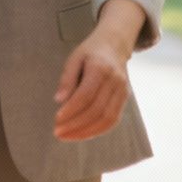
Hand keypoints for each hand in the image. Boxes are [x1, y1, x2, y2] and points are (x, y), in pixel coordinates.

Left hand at [52, 27, 132, 142]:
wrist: (114, 45)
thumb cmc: (91, 52)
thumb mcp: (74, 58)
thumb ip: (67, 79)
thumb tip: (58, 100)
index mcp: (100, 68)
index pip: (86, 95)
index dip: (71, 110)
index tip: (56, 120)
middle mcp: (115, 81)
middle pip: (96, 110)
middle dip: (76, 125)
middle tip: (58, 132)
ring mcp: (123, 90)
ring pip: (107, 119)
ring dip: (87, 132)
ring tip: (68, 136)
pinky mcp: (125, 98)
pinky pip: (113, 120)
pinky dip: (98, 130)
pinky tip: (83, 134)